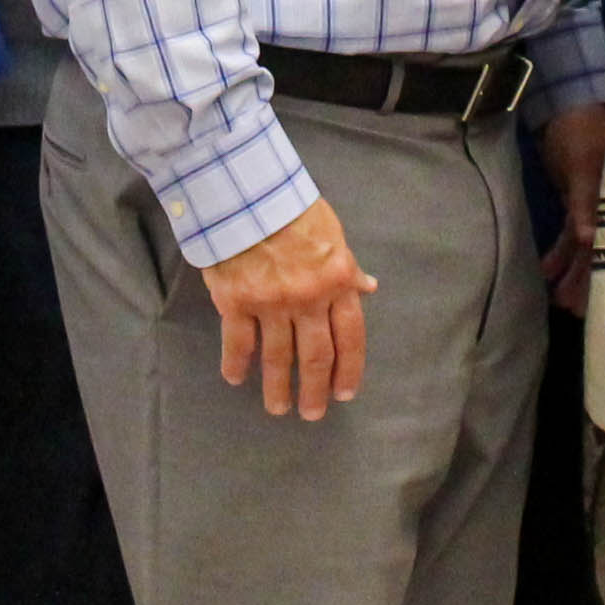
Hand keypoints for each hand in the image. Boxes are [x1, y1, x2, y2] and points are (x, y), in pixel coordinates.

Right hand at [202, 199, 374, 420]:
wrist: (246, 190)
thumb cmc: (291, 206)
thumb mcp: (332, 232)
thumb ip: (347, 267)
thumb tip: (369, 287)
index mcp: (336, 282)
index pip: (350, 337)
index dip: (349, 370)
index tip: (344, 393)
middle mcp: (307, 299)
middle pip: (315, 356)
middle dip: (315, 390)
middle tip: (312, 414)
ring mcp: (270, 303)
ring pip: (277, 357)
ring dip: (277, 388)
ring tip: (277, 408)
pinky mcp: (236, 301)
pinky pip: (238, 342)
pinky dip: (236, 364)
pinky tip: (235, 379)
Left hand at [536, 100, 604, 313]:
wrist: (564, 101)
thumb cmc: (582, 127)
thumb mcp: (585, 163)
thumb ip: (586, 201)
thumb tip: (588, 239)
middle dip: (592, 280)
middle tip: (579, 311)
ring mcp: (598, 204)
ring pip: (587, 246)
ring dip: (573, 271)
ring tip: (560, 301)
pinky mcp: (579, 201)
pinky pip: (571, 233)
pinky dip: (559, 252)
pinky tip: (546, 273)